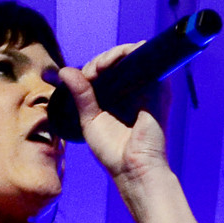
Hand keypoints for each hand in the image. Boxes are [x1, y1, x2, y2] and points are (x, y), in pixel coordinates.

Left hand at [53, 44, 172, 190]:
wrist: (134, 167)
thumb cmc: (113, 151)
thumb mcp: (90, 120)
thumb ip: (81, 95)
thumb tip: (65, 70)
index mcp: (115, 98)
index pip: (103, 73)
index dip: (90, 69)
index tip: (73, 75)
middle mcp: (131, 90)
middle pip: (116, 63)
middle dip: (101, 60)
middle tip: (91, 70)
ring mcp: (146, 87)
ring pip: (130, 58)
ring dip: (114, 55)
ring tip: (101, 64)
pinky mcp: (158, 87)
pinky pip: (145, 62)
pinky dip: (130, 56)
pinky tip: (116, 61)